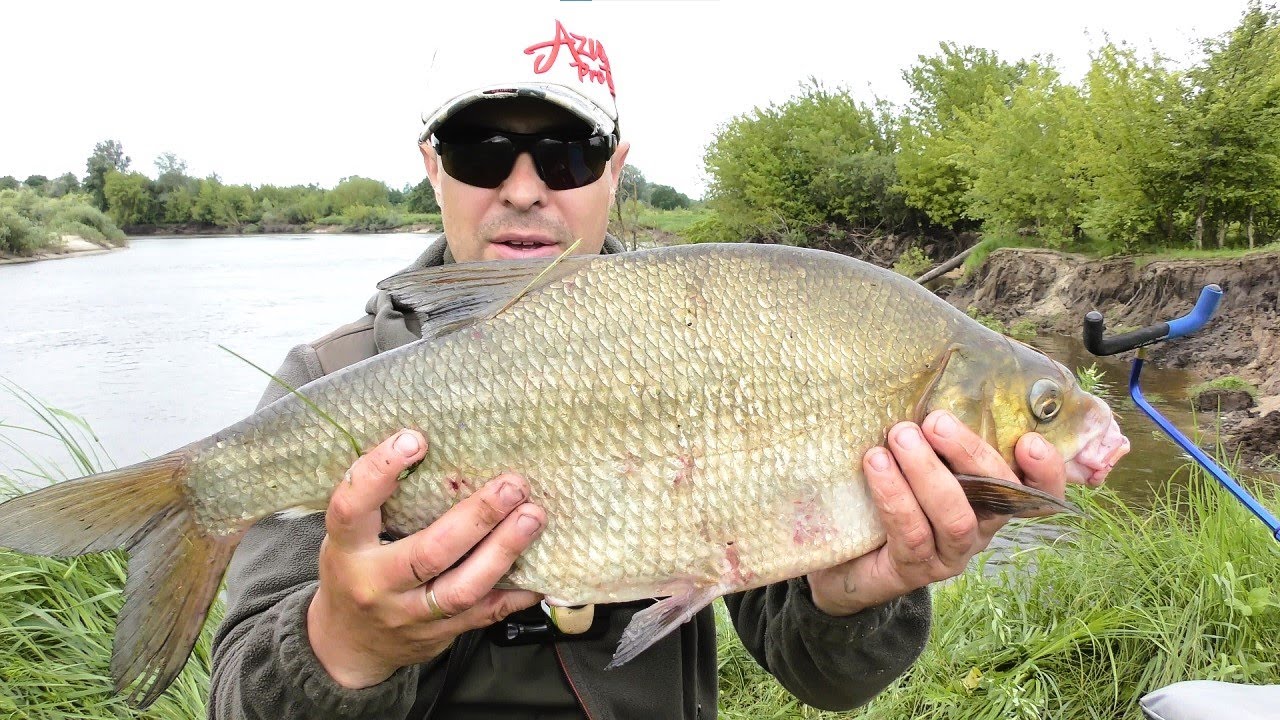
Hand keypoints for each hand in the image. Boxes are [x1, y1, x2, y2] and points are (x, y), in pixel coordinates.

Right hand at [307, 429, 545, 688]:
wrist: (349, 646)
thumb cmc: (354, 572)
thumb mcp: (349, 537)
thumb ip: (380, 502)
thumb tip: (432, 444)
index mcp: (346, 549)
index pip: (352, 507)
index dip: (380, 472)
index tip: (416, 439)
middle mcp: (376, 584)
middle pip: (428, 553)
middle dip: (476, 517)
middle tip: (512, 487)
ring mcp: (409, 615)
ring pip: (461, 588)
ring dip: (503, 551)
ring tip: (533, 518)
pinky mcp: (439, 635)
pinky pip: (484, 614)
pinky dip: (516, 592)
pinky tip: (541, 570)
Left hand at [807, 410, 1079, 615]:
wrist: (841, 552)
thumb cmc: (886, 489)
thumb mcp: (915, 454)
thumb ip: (933, 428)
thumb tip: (936, 365)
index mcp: (992, 497)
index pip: (1039, 490)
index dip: (1047, 471)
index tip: (1030, 440)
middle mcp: (981, 528)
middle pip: (999, 497)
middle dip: (970, 453)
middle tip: (935, 420)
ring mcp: (950, 553)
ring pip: (956, 518)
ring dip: (928, 473)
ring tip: (900, 436)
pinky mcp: (914, 569)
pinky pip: (912, 534)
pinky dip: (895, 496)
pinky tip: (876, 464)